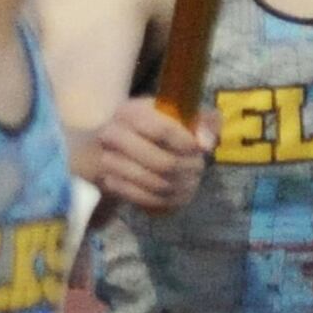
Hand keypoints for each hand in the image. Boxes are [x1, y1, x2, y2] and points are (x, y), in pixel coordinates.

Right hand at [94, 98, 213, 214]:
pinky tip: (175, 193)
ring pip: (157, 185)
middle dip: (188, 169)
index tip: (197, 148)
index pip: (163, 131)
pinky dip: (165, 200)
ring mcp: (106, 160)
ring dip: (181, 186)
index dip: (186, 143)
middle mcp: (112, 134)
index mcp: (131, 112)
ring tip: (190, 180)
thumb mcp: (176, 115)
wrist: (110, 145)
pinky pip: (146, 200)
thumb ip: (203, 121)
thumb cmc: (151, 127)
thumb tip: (205, 145)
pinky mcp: (108, 183)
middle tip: (197, 167)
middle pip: (163, 163)